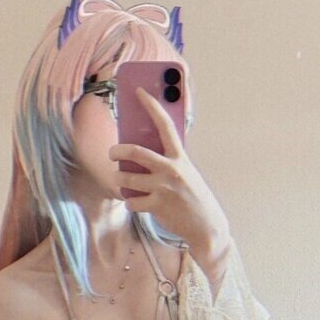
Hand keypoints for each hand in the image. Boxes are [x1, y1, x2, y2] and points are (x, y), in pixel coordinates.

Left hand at [107, 88, 229, 256]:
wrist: (207, 226)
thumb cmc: (193, 196)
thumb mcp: (186, 172)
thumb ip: (169, 160)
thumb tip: (142, 151)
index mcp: (180, 157)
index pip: (164, 125)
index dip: (151, 106)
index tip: (138, 92)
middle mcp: (171, 170)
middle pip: (135, 152)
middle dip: (118, 151)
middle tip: (112, 152)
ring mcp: (163, 188)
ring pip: (126, 179)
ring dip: (118, 180)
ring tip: (120, 181)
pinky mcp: (157, 206)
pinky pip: (131, 202)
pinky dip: (130, 202)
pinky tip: (136, 203)